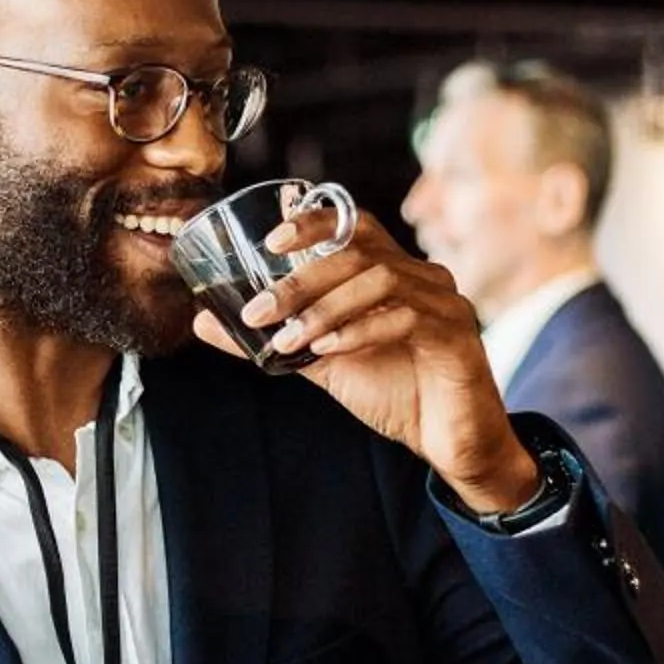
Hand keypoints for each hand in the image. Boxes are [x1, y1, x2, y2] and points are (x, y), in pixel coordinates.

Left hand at [191, 207, 538, 510]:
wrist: (450, 442)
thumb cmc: (395, 392)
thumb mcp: (322, 361)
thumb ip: (273, 337)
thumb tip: (206, 321)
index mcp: (394, 271)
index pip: (354, 225)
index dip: (315, 222)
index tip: (271, 240)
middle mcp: (422, 275)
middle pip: (357, 252)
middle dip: (300, 280)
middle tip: (258, 311)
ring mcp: (444, 301)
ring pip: (378, 280)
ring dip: (324, 309)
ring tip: (286, 338)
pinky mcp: (457, 334)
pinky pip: (404, 318)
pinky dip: (358, 330)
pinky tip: (327, 350)